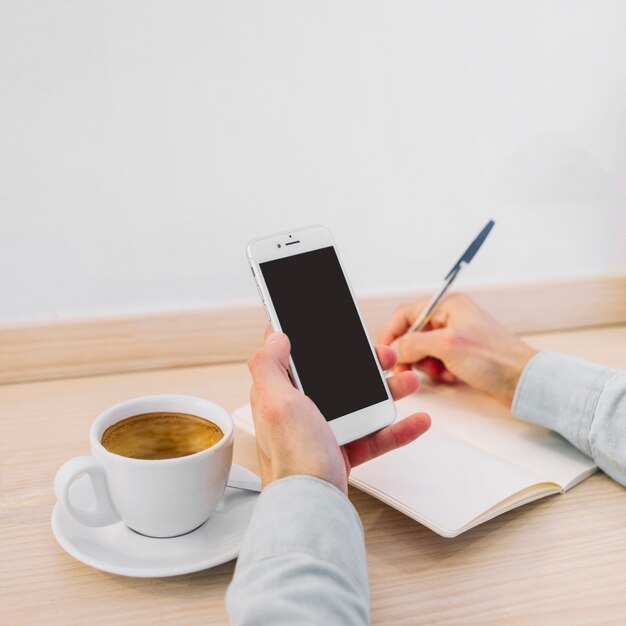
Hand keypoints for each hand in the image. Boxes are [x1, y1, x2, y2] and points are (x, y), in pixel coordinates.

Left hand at [247, 330, 430, 494]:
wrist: (312, 508)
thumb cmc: (292, 459)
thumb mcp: (276, 403)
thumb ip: (269, 367)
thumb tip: (275, 338)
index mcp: (281, 394)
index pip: (295, 358)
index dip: (314, 341)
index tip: (335, 330)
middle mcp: (300, 411)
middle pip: (336, 378)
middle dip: (365, 366)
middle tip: (385, 356)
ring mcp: (323, 431)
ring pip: (359, 403)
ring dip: (388, 391)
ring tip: (408, 383)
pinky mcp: (342, 450)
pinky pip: (374, 434)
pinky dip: (397, 428)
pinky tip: (416, 421)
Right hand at [379, 293, 536, 406]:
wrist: (523, 381)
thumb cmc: (495, 359)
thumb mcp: (447, 346)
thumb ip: (413, 343)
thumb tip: (393, 348)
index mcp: (448, 305)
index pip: (406, 314)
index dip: (392, 333)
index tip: (385, 353)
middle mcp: (452, 317)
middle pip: (412, 333)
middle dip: (411, 353)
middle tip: (410, 369)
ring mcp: (457, 336)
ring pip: (423, 349)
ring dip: (426, 364)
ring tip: (441, 372)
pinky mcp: (462, 354)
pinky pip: (437, 361)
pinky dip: (439, 371)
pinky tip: (452, 376)